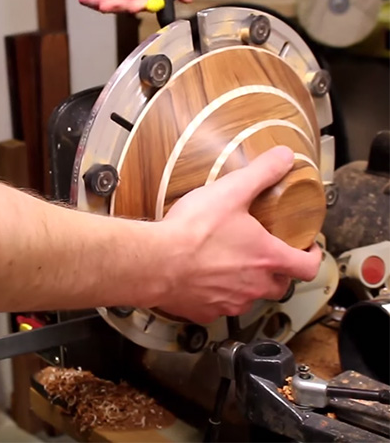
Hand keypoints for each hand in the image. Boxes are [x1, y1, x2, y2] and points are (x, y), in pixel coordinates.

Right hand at [157, 146, 321, 323]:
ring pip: (249, 298)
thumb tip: (283, 157)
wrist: (156, 261)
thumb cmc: (191, 232)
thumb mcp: (231, 191)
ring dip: (246, 285)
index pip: (307, 266)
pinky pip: (217, 307)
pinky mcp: (204, 311)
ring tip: (230, 265)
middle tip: (267, 255)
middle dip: (278, 272)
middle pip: (279, 286)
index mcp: (267, 258)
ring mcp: (229, 302)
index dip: (312, 257)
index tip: (308, 250)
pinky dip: (215, 296)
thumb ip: (261, 173)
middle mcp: (253, 286)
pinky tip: (203, 280)